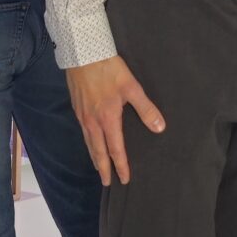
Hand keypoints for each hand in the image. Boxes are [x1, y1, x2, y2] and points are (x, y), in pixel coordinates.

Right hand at [66, 56, 164, 185]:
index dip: (121, 166)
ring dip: (94, 158)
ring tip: (99, 168)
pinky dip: (88, 144)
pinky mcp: (77, 108)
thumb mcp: (132, 87)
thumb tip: (159, 128)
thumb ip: (146, 109)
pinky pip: (83, 133)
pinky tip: (90, 143)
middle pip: (98, 151)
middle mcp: (92, 122)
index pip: (115, 149)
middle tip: (107, 183)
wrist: (83, 53)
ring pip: (88, 143)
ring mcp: (82, 116)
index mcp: (108, 119)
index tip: (124, 180)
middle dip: (104, 168)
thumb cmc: (109, 69)